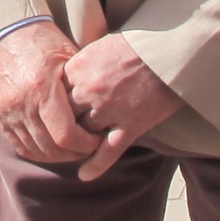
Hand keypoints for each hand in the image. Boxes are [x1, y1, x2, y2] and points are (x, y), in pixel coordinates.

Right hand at [0, 21, 99, 163]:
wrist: (3, 33)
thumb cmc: (42, 41)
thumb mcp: (68, 56)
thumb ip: (81, 86)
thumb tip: (103, 110)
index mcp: (42, 88)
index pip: (66, 135)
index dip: (85, 145)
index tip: (97, 140)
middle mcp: (22, 104)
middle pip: (51, 148)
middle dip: (74, 153)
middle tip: (89, 148)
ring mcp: (7, 112)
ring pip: (35, 150)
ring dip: (56, 156)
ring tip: (72, 149)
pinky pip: (19, 145)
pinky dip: (37, 151)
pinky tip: (52, 147)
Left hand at [62, 34, 186, 180]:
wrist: (168, 49)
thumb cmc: (134, 44)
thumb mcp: (97, 47)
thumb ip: (79, 67)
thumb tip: (64, 81)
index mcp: (77, 70)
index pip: (52, 97)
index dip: (52, 108)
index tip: (51, 115)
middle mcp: (89, 92)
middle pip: (64, 118)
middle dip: (62, 128)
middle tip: (58, 138)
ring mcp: (109, 110)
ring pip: (82, 136)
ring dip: (78, 144)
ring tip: (73, 152)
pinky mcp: (131, 125)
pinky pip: (107, 151)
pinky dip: (95, 166)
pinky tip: (84, 175)